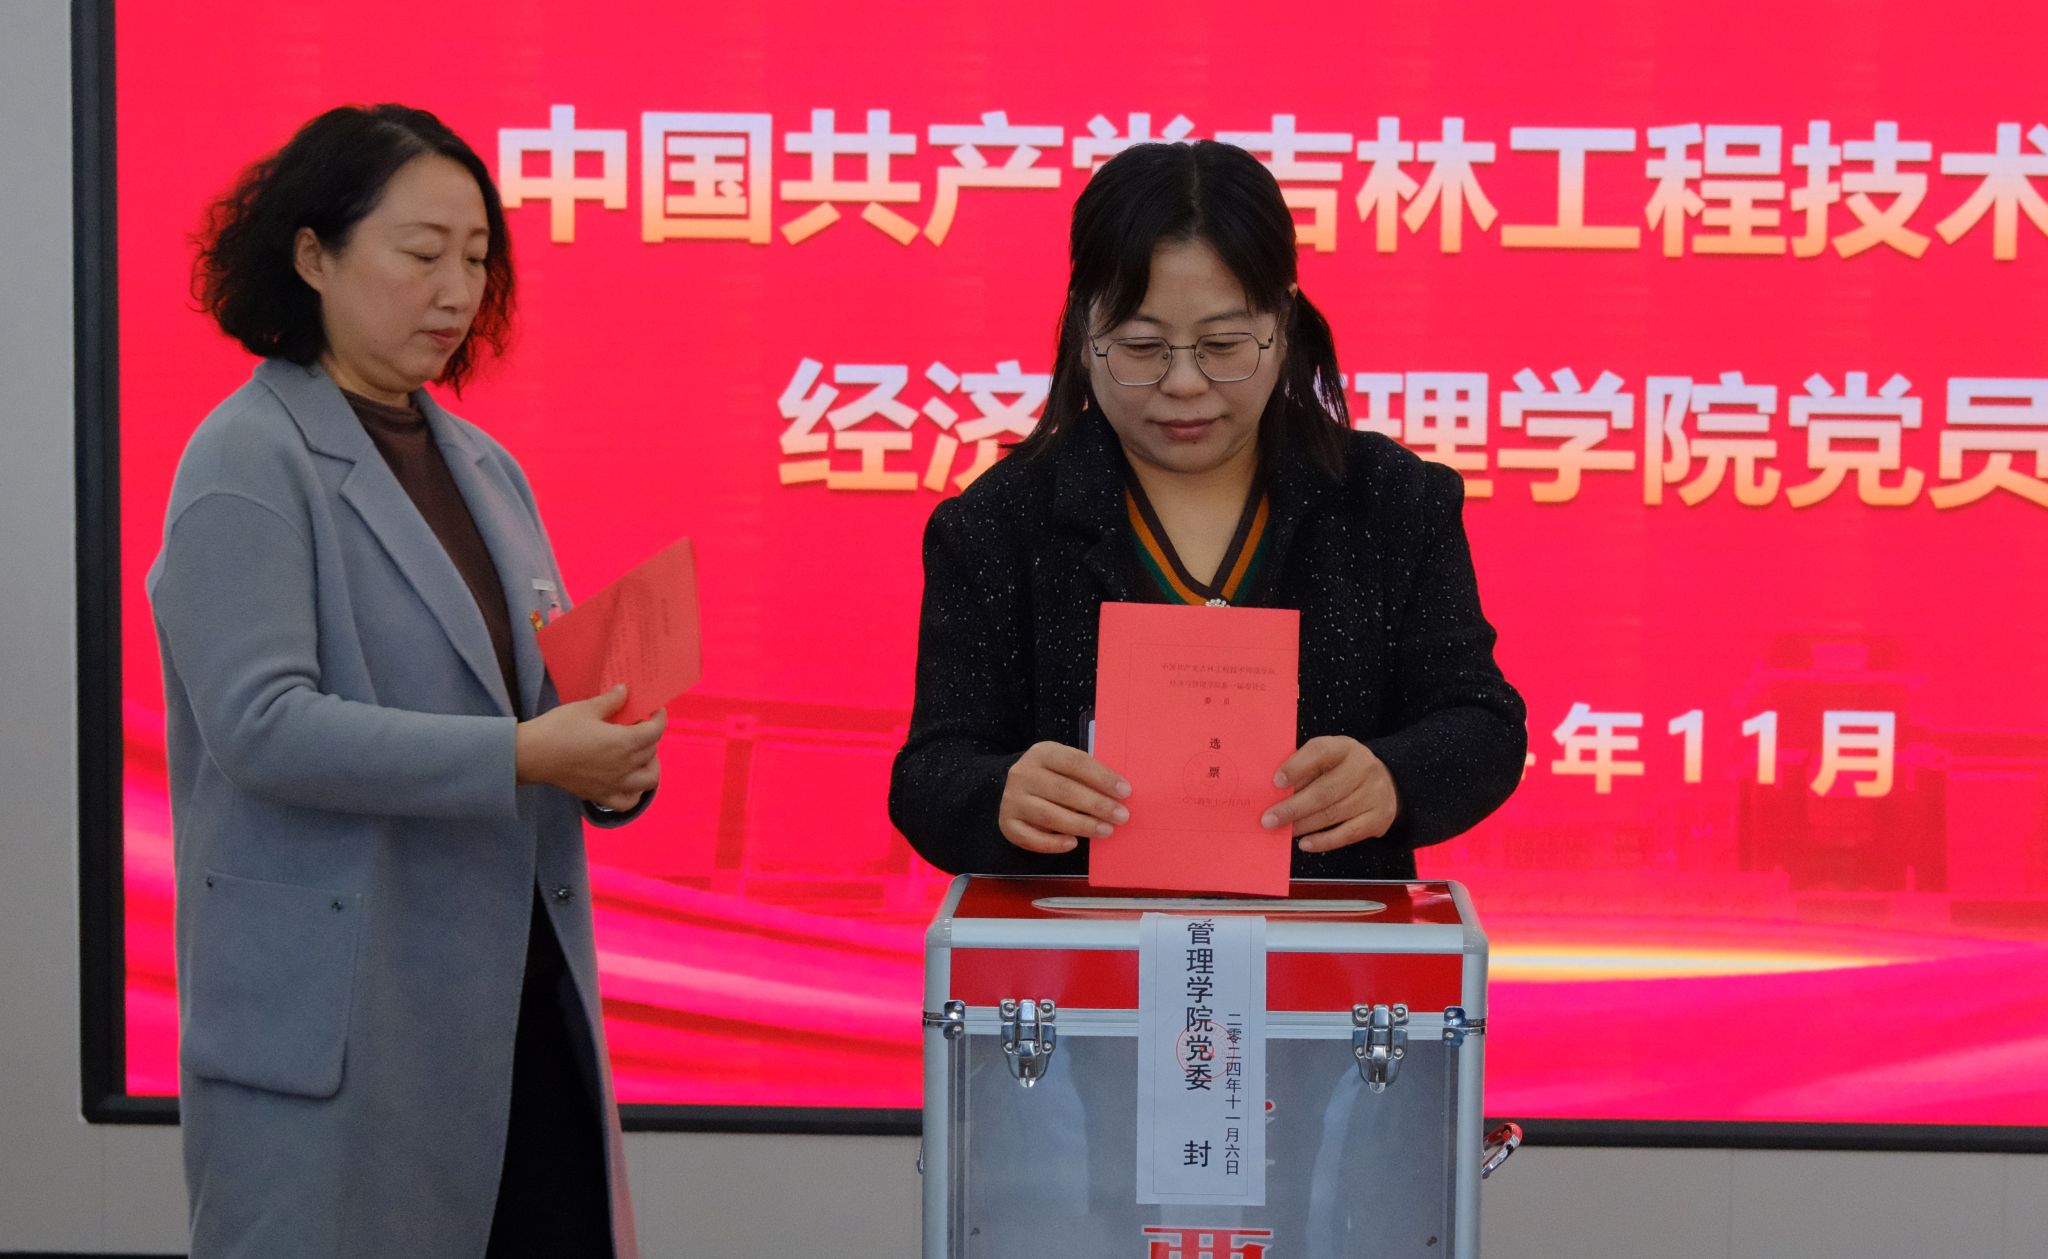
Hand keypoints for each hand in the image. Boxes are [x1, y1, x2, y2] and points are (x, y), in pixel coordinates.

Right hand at [515, 685, 665, 810]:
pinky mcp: (600, 795)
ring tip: (639, 754)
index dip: (659, 718)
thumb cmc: (558, 728)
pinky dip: (634, 793)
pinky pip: (628, 802)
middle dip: (650, 736)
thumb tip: (625, 691)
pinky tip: (628, 781)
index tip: (655, 710)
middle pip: (652, 752)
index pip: (655, 731)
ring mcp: (614, 784)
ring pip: (649, 780)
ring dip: (650, 765)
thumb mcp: (586, 708)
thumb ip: (611, 701)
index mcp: (624, 742)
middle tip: (637, 726)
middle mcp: (625, 766)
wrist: (532, 755)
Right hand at [999, 741, 1131, 854]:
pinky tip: (1073, 843)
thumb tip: (1120, 794)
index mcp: (1042, 753)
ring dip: (1081, 825)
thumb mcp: (1066, 767)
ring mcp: (1012, 799)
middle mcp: (1023, 774)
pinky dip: (1053, 844)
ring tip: (1106, 831)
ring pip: (1049, 816)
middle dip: (1096, 804)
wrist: (1017, 787)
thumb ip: (1088, 776)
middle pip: (1064, 790)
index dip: (1102, 777)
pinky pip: (1030, 838)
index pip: (1075, 762)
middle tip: (1121, 816)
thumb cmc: (1054, 777)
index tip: (1125, 791)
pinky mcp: (1007, 823)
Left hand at [1260, 736, 1398, 852]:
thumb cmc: (1342, 770)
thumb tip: (1275, 793)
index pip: (1320, 752)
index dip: (1297, 767)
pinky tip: (1305, 843)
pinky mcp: (1378, 819)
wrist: (1387, 782)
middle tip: (1269, 819)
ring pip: (1333, 813)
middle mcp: (1363, 768)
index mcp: (1345, 747)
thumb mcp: (1326, 760)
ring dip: (1304, 825)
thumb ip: (1304, 770)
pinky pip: (1347, 834)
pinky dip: (1323, 841)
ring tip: (1283, 831)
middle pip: (1325, 791)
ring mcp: (1374, 794)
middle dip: (1293, 807)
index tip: (1276, 782)